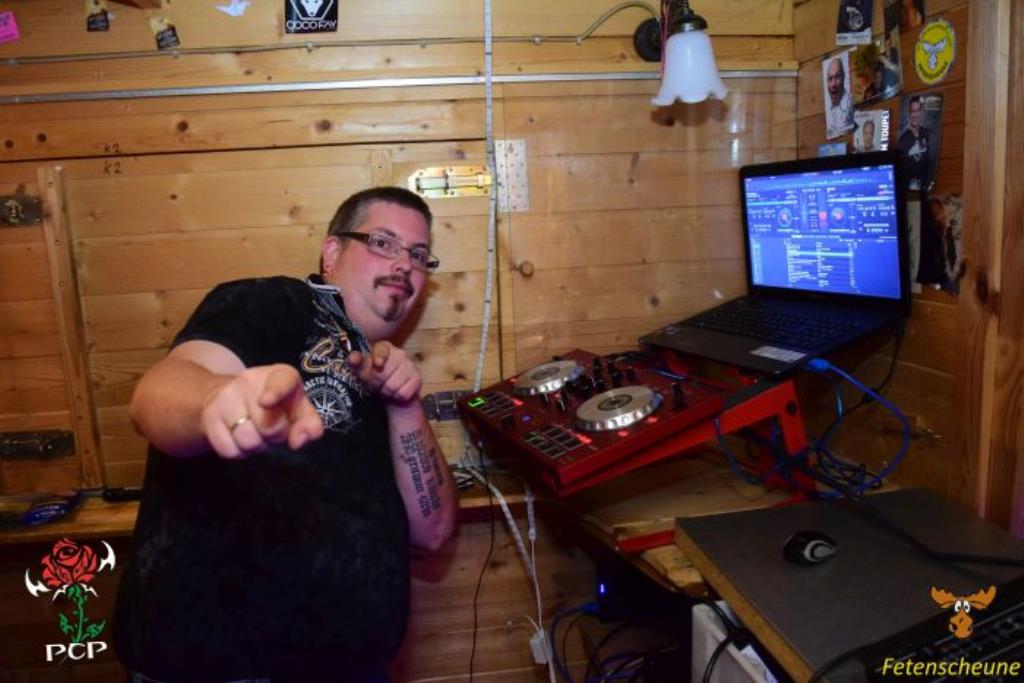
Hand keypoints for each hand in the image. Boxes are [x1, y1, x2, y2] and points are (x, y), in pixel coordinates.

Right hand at [200, 364, 323, 458]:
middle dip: (275, 436)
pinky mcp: (209, 416)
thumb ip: (309, 425)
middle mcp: (250, 380)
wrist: (234, 400)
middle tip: (271, 428)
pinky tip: (238, 437)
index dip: (274, 393)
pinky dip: (238, 452)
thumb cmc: (278, 407)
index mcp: (280, 375)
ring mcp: (226, 397)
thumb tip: (299, 441)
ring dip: (256, 446)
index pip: (280, 382)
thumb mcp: (299, 412)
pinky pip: (228, 449)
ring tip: (256, 432)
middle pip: (268, 426)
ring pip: (247, 440)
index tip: (266, 402)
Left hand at [347, 341, 421, 404]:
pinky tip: (397, 392)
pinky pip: (403, 393)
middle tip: (377, 384)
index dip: (379, 357)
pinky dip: (397, 396)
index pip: (382, 349)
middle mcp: (400, 353)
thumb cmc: (376, 377)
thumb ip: (357, 363)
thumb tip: (352, 358)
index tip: (378, 364)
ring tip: (386, 389)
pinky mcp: (417, 378)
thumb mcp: (364, 370)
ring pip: (392, 385)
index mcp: (385, 347)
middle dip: (377, 382)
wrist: (394, 391)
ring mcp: (410, 365)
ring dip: (386, 392)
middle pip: (383, 372)